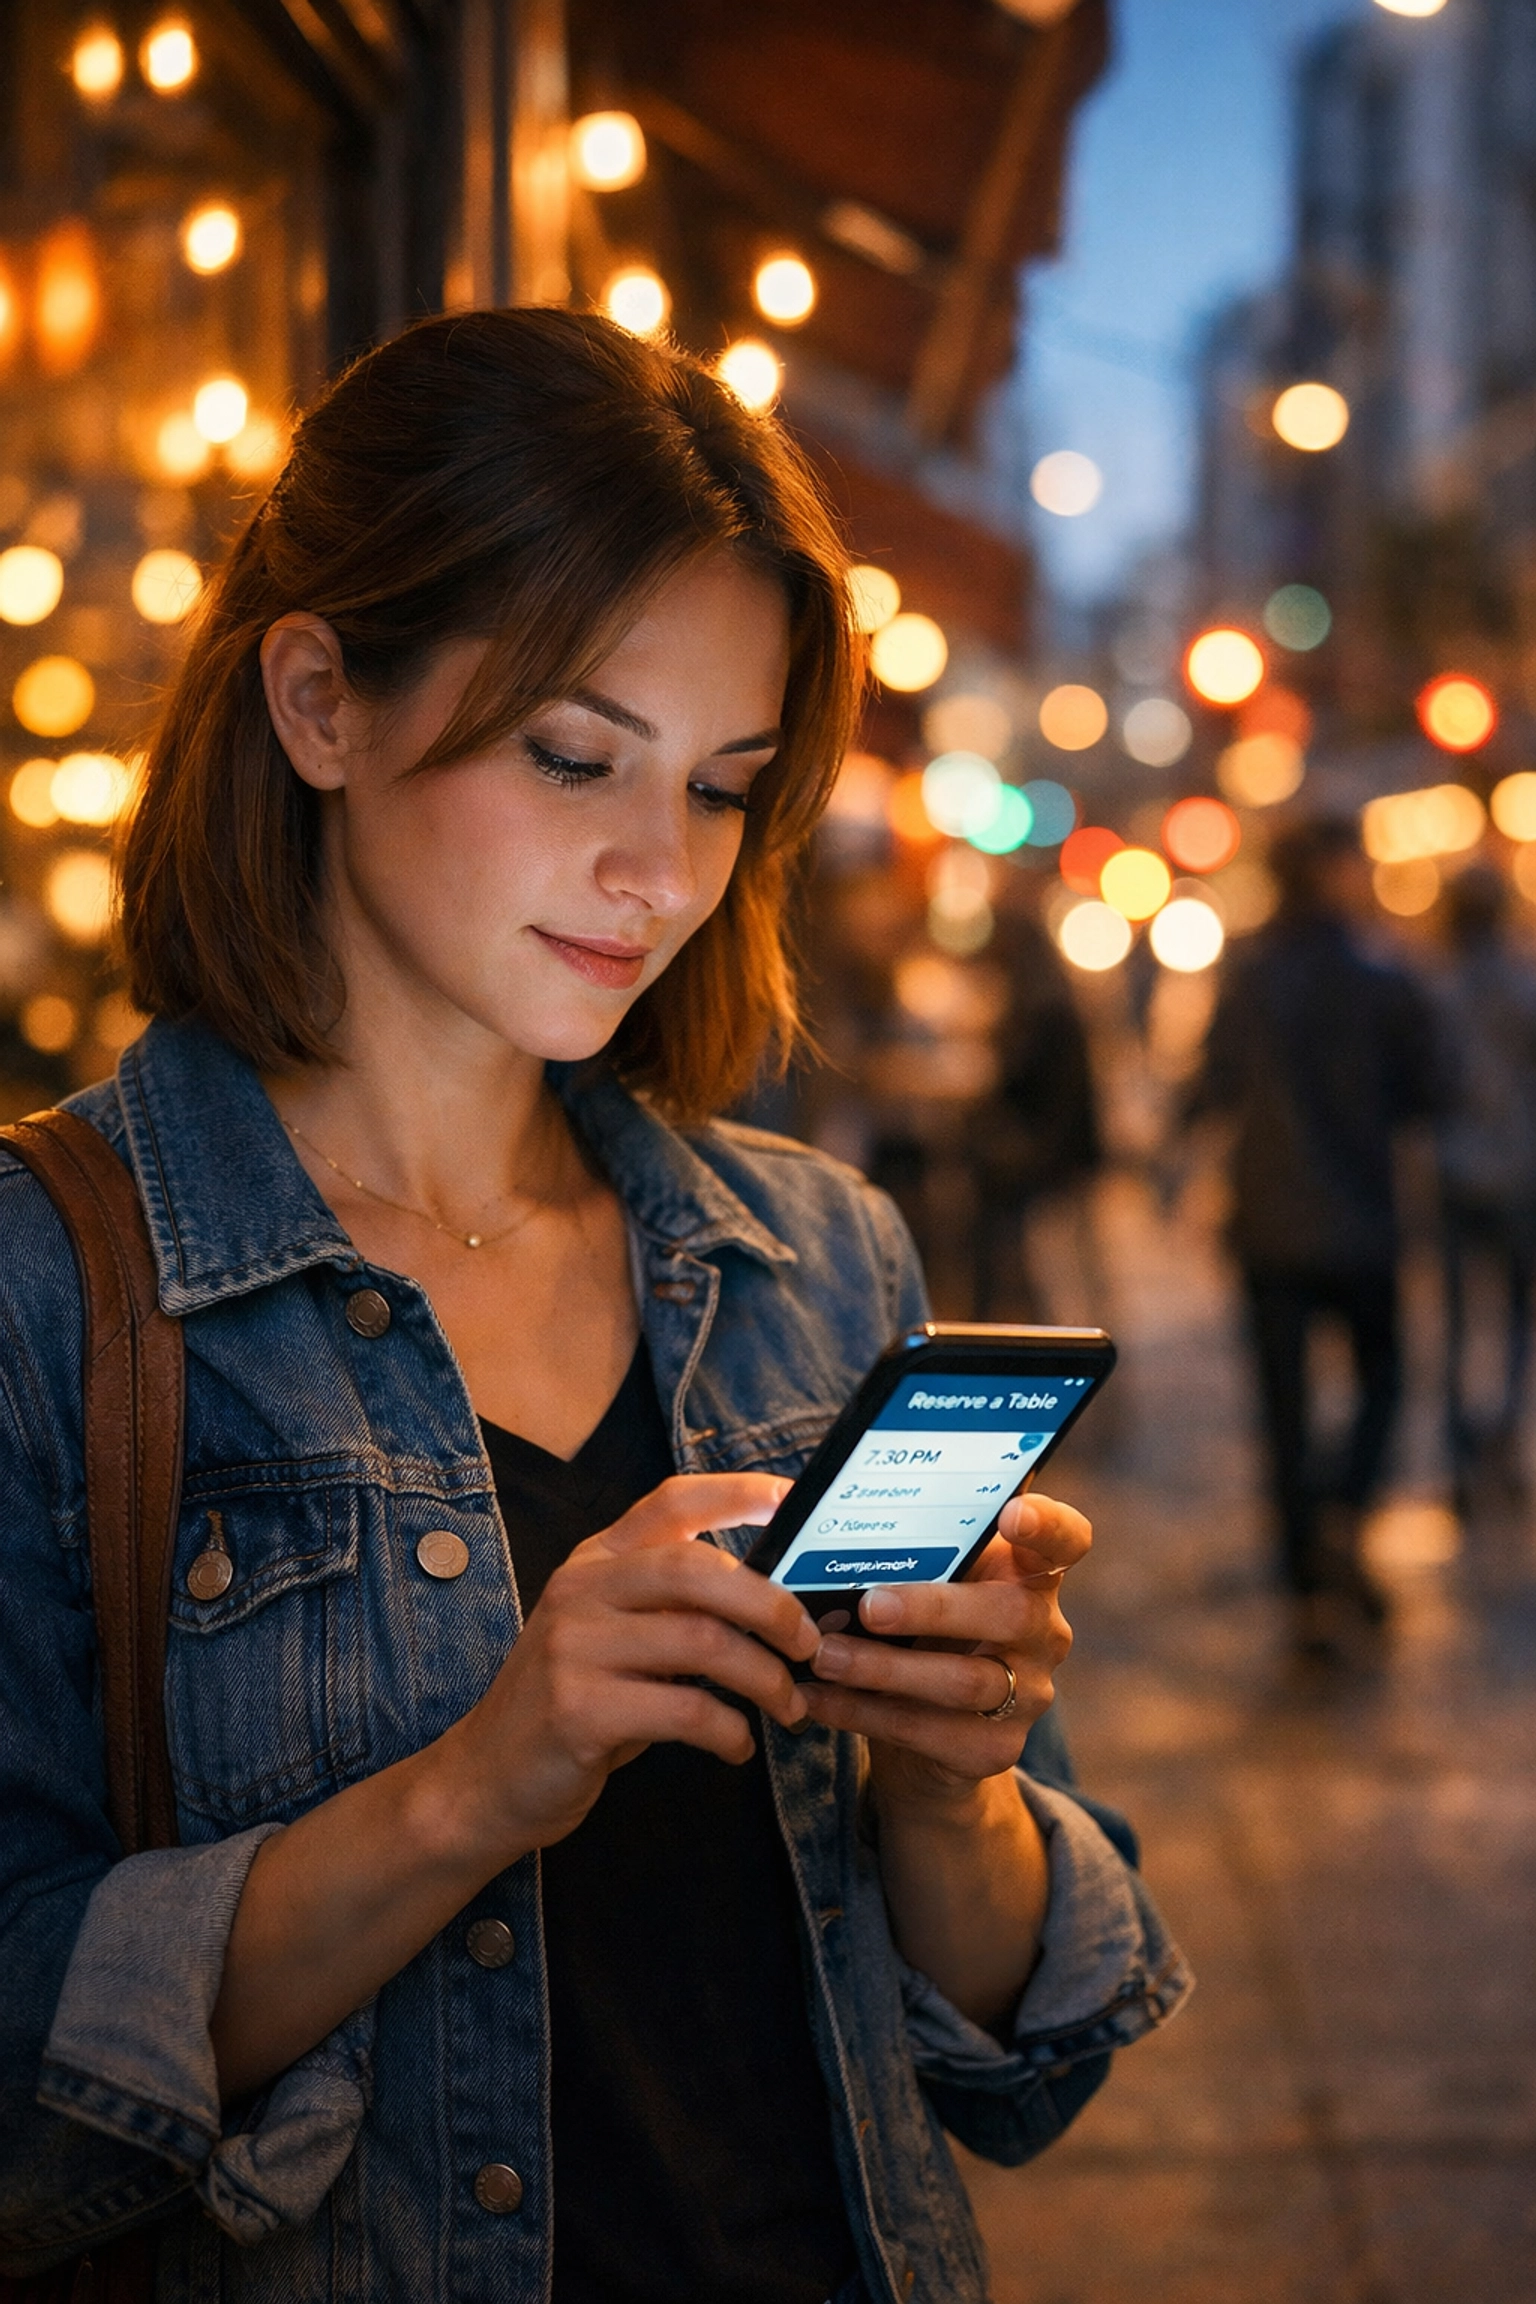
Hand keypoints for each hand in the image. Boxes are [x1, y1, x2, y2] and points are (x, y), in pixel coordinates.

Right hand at [446, 1474, 819, 1862]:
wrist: (484, 1779)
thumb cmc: (572, 1705)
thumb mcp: (610, 1639)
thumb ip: (669, 1611)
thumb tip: (774, 1604)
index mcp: (594, 1562)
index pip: (671, 1504)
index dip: (737, 1494)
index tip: (793, 1501)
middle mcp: (581, 1591)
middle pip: (698, 1570)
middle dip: (771, 1605)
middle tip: (810, 1642)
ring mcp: (574, 1649)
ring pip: (702, 1642)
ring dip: (764, 1679)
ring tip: (790, 1708)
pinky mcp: (579, 1711)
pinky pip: (684, 1711)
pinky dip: (729, 1731)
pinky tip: (738, 1747)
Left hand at [800, 1493, 1090, 1811]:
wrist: (927, 1738)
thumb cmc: (918, 1632)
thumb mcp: (924, 1585)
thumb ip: (904, 1551)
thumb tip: (812, 1509)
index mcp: (1030, 1574)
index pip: (1067, 1541)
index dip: (1050, 1524)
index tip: (1013, 1513)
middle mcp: (1042, 1632)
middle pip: (1010, 1614)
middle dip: (934, 1608)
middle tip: (871, 1606)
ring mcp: (1028, 1695)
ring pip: (966, 1681)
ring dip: (885, 1668)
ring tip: (824, 1656)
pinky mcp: (995, 1748)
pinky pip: (930, 1732)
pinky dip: (864, 1713)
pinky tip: (817, 1699)